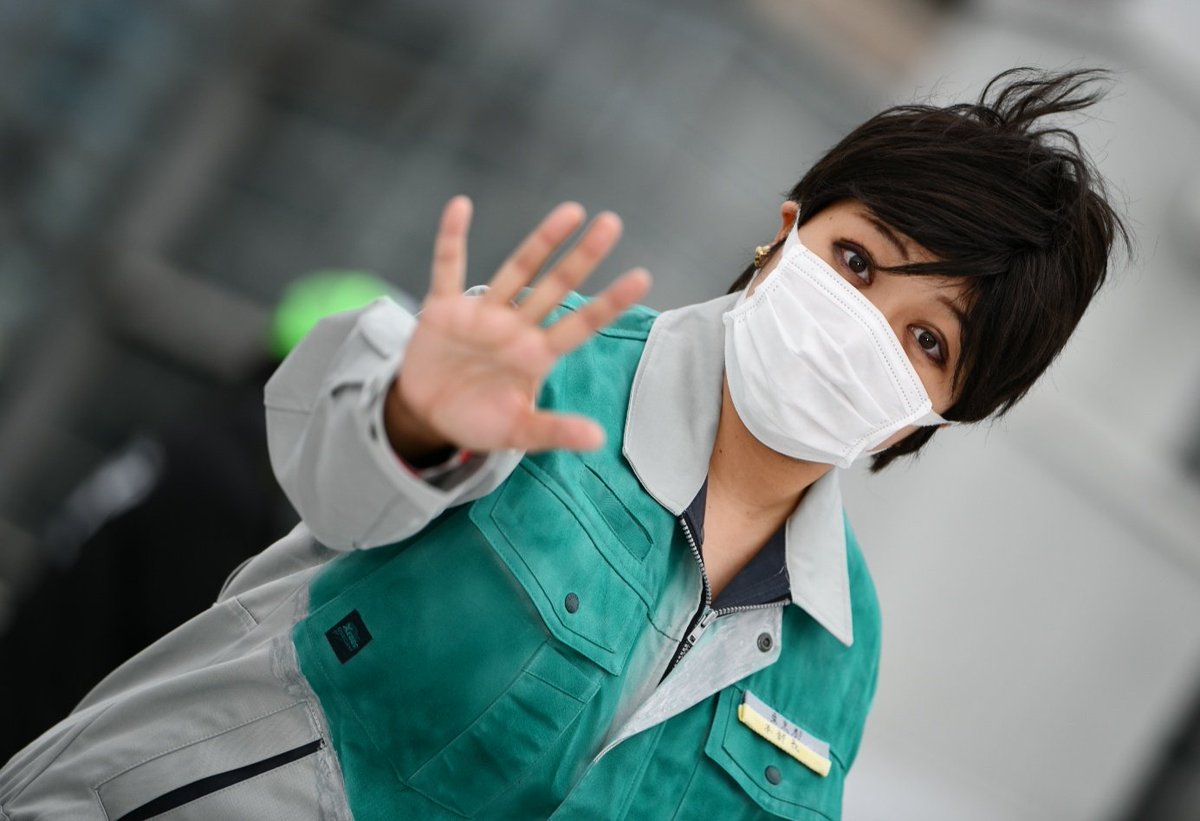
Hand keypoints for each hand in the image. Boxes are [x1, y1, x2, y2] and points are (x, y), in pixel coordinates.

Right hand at [385, 196, 650, 459]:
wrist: (428, 416)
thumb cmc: (478, 421)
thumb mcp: (517, 433)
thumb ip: (554, 432)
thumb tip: (599, 439)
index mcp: (536, 355)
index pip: (580, 324)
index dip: (608, 302)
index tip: (642, 277)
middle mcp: (515, 327)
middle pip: (555, 286)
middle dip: (582, 257)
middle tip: (612, 224)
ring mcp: (481, 314)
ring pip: (516, 270)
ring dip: (541, 242)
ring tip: (570, 212)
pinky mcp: (444, 309)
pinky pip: (447, 267)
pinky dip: (452, 238)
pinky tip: (461, 207)